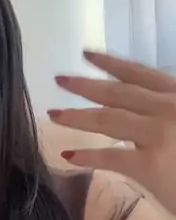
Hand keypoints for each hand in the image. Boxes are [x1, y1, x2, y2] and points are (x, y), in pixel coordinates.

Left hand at [47, 50, 175, 215]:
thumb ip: (167, 114)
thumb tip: (141, 115)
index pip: (140, 74)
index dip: (111, 63)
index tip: (88, 54)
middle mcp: (170, 108)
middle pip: (118, 93)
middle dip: (85, 85)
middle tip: (60, 80)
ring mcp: (160, 135)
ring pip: (108, 119)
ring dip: (77, 116)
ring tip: (55, 114)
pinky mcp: (151, 164)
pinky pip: (111, 157)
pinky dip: (87, 156)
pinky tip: (69, 155)